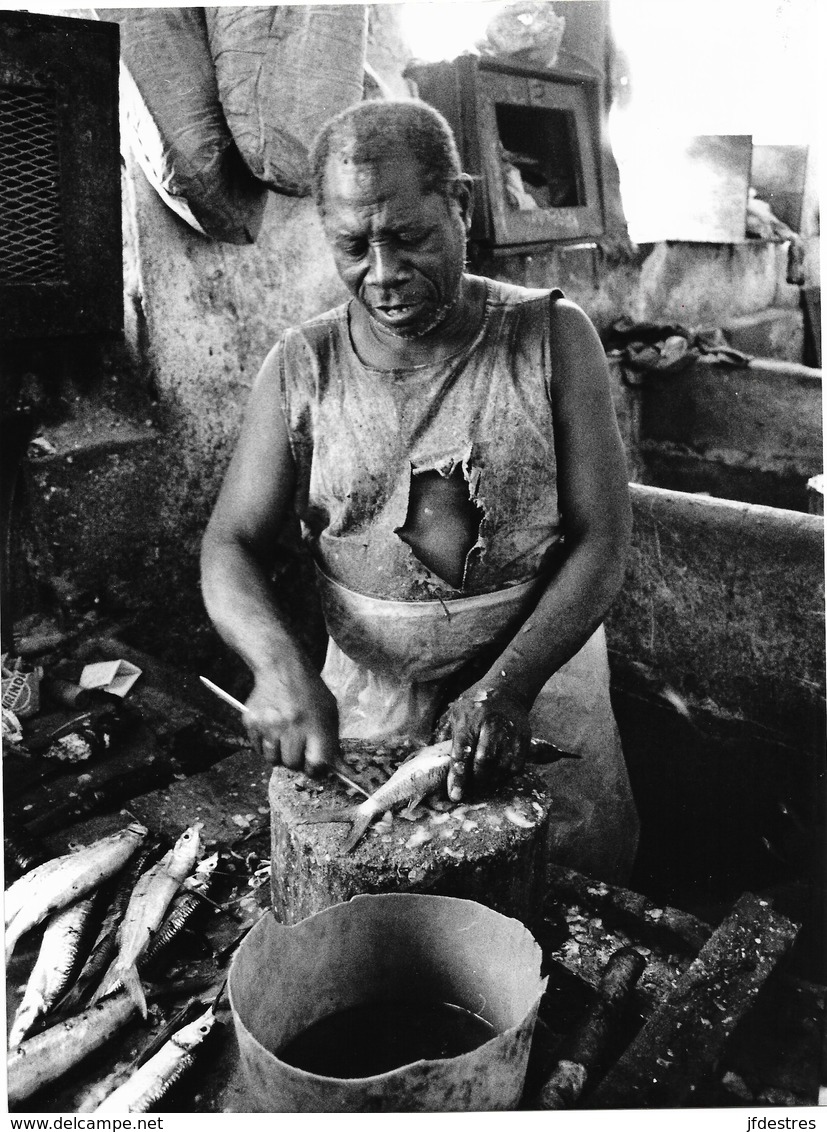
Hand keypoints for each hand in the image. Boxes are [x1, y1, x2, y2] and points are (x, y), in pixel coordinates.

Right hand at [244, 666, 338, 777]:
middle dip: (296, 760)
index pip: (316, 763)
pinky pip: (257, 748)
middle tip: (297, 746)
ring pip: (272, 759)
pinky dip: (265, 744)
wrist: (282, 668)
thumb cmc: (310, 691)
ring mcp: (269, 725)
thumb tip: (343, 769)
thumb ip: (334, 742)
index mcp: (315, 724)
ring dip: (279, 753)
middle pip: (292, 764)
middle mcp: (291, 726)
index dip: (315, 770)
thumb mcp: (330, 712)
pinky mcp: (252, 722)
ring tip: (284, 736)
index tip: (314, 767)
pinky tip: (272, 727)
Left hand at [439, 685, 529, 801]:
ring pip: (501, 767)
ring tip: (482, 786)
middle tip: (469, 792)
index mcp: (469, 720)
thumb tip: (433, 762)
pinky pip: (515, 767)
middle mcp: (490, 726)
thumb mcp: (455, 713)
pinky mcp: (524, 739)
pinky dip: (505, 776)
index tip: (455, 796)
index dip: (458, 777)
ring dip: (490, 782)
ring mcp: (509, 732)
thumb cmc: (475, 705)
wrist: (507, 690)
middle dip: (475, 782)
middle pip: (483, 762)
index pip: (462, 753)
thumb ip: (446, 736)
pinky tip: (497, 776)